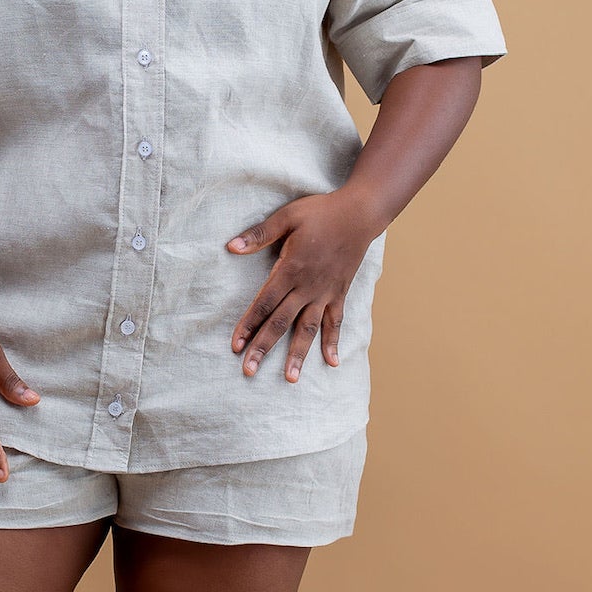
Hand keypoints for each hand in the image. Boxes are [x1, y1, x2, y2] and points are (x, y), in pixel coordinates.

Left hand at [225, 187, 378, 381]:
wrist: (360, 213)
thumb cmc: (321, 212)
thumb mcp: (287, 216)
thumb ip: (259, 234)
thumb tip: (231, 247)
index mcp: (291, 269)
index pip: (264, 303)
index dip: (248, 324)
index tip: (236, 345)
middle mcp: (307, 286)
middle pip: (281, 322)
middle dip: (263, 347)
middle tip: (249, 370)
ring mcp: (325, 293)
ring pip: (308, 329)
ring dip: (298, 354)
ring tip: (290, 378)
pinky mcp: (339, 293)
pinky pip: (336, 321)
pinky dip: (333, 342)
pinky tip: (332, 362)